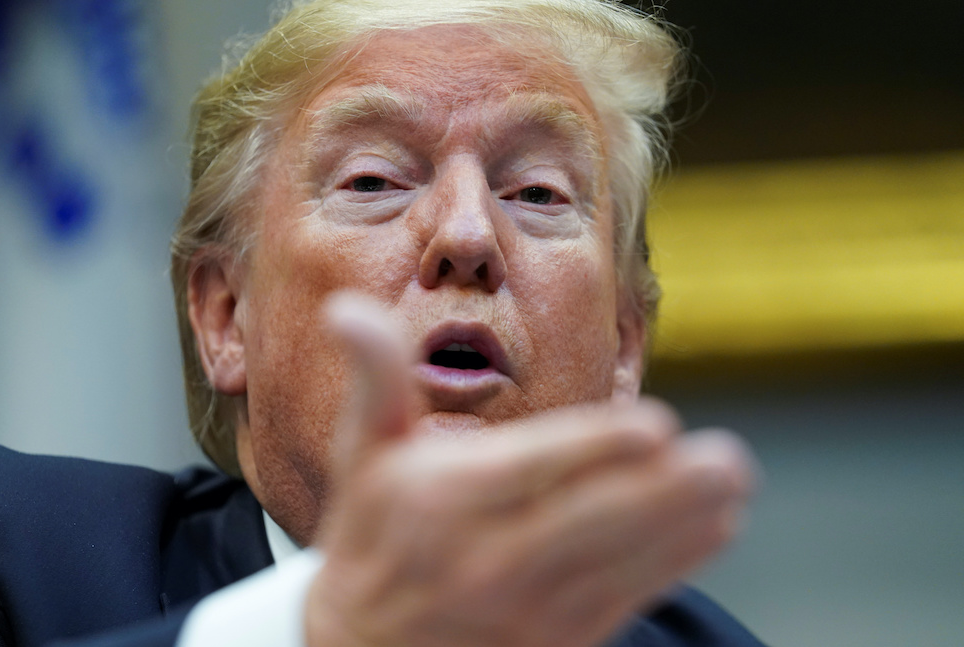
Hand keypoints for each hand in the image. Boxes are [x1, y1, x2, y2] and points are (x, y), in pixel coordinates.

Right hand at [305, 294, 755, 646]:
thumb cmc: (372, 534)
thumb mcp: (361, 453)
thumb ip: (372, 378)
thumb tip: (345, 307)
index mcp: (444, 503)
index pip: (529, 471)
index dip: (593, 449)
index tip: (655, 425)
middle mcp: (489, 559)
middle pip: (588, 523)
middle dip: (661, 492)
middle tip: (725, 458)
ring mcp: (527, 608)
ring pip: (618, 563)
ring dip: (682, 524)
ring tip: (733, 485)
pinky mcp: (556, 638)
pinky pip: (624, 598)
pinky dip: (674, 563)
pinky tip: (715, 528)